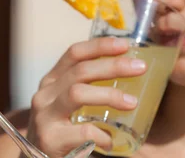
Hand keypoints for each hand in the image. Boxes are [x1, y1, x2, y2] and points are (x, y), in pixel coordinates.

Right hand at [25, 37, 145, 156]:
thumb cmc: (60, 132)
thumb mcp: (67, 105)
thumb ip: (87, 89)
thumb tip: (128, 75)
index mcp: (52, 81)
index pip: (74, 54)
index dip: (99, 46)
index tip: (124, 44)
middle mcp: (45, 94)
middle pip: (80, 71)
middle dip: (112, 66)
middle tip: (139, 67)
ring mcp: (44, 116)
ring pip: (77, 93)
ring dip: (109, 95)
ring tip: (132, 102)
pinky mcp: (49, 139)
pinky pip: (82, 131)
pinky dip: (101, 134)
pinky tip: (110, 141)